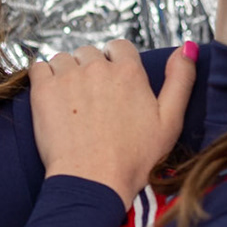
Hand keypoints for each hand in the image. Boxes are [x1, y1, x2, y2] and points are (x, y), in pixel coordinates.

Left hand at [30, 41, 195, 203]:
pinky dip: (42, 78)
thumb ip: (180, 80)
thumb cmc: (134, 158)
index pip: (119, 47)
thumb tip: (187, 47)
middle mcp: (98, 67)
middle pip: (89, 53)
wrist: (94, 180)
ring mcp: (68, 76)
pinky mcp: (43, 90)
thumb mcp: (170, 121)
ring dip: (65, 74)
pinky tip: (50, 99)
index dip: (114, 64)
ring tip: (70, 103)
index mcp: (129, 71)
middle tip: (91, 101)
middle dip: (89, 70)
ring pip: (63, 59)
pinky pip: (38, 67)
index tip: (111, 86)